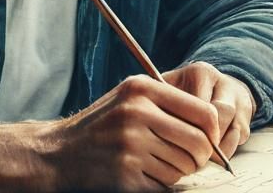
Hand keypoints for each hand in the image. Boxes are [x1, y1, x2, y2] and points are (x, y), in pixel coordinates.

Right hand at [42, 73, 221, 190]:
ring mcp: (131, 145)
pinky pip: (165, 185)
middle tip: (192, 159)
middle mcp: (138, 113)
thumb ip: (167, 102)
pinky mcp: (127, 174)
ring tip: (159, 162)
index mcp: (142, 89)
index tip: (209, 139)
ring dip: (178, 171)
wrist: (59, 152)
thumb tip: (212, 124)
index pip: (202, 111)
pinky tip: (144, 174)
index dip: (212, 130)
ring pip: (183, 167)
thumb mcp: (130, 97)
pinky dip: (161, 184)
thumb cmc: (102, 124)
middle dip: (201, 157)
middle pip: (198, 143)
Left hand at [162, 62, 254, 159]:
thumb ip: (161, 97)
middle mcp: (223, 83)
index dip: (189, 125)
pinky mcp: (247, 117)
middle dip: (207, 137)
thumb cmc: (184, 90)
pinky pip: (240, 138)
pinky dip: (227, 150)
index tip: (177, 138)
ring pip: (234, 129)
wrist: (214, 86)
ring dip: (218, 148)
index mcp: (201, 72)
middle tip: (191, 151)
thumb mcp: (170, 86)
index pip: (199, 102)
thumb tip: (151, 119)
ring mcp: (238, 100)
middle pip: (222, 114)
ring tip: (201, 155)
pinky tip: (212, 153)